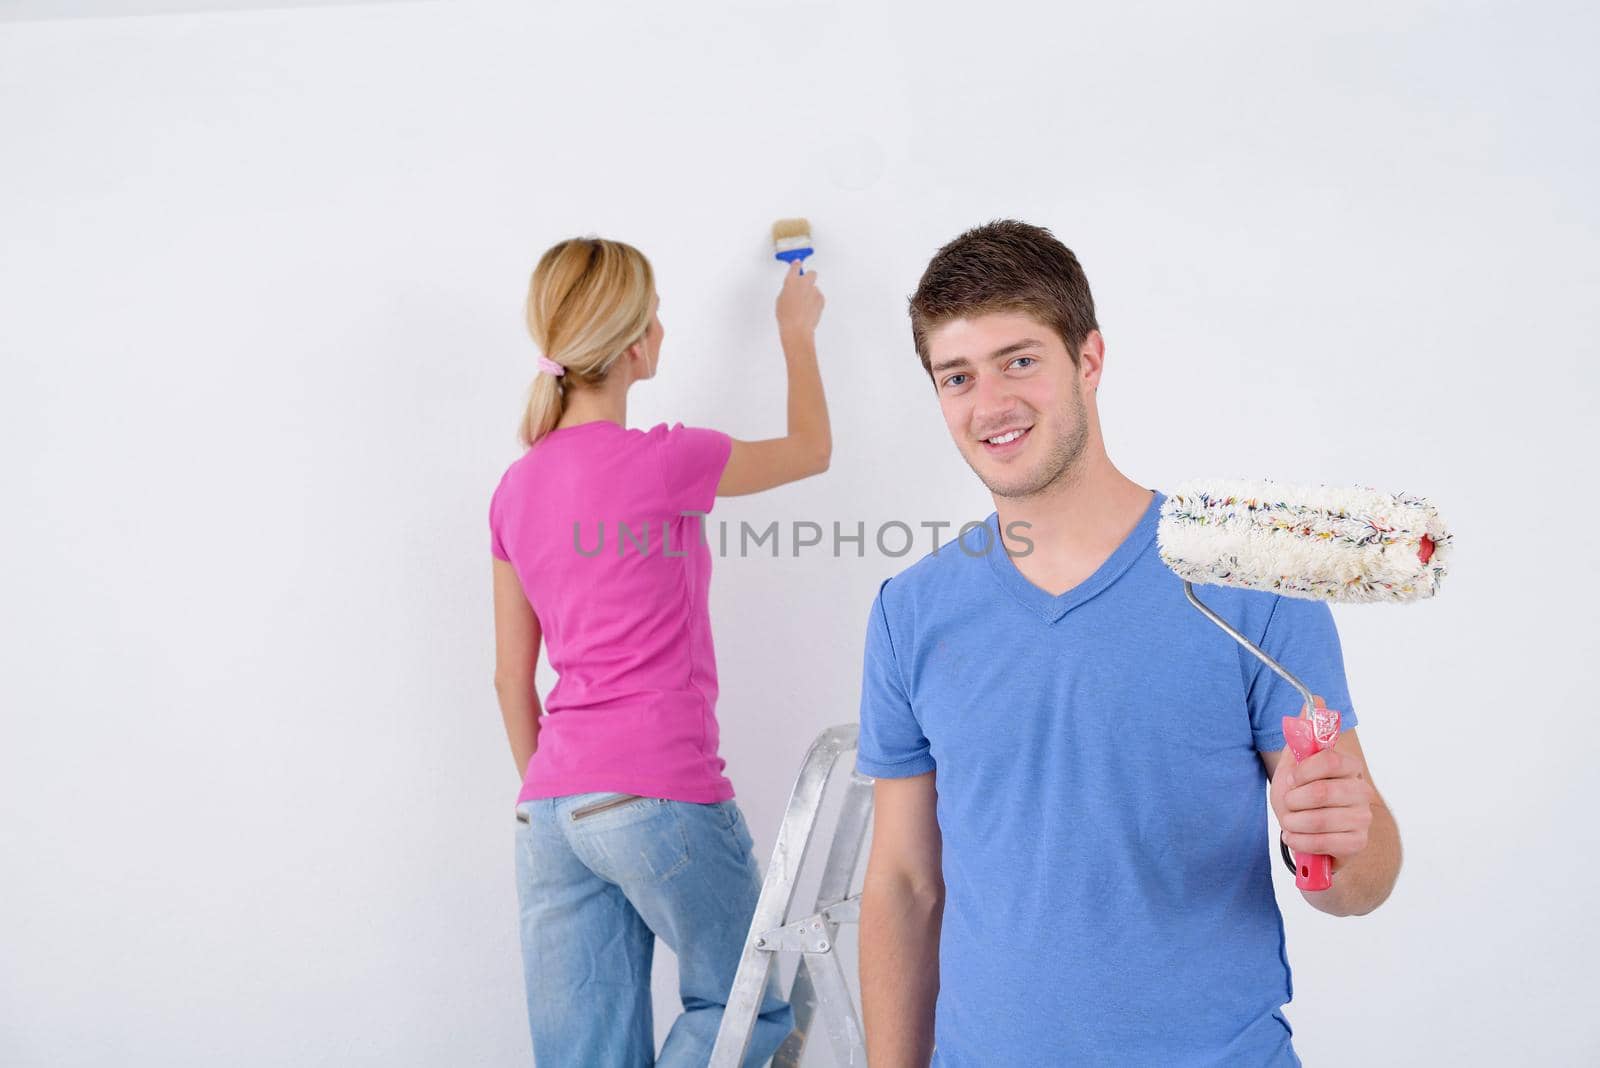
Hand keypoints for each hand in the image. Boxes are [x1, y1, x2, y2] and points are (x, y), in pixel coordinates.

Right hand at [775, 258, 822, 338]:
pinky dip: (815, 302)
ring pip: (815, 288)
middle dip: (809, 276)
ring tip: (804, 306)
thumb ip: (787, 290)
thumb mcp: (780, 300)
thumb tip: (791, 289)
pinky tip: (808, 310)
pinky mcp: (821, 299)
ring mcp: (814, 290)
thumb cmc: (786, 316)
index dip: (796, 265)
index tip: (797, 263)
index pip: (795, 266)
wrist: (797, 328)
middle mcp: (804, 283)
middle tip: (805, 283)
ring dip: (811, 294)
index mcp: (791, 281)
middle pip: (811, 273)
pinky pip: (818, 297)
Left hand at [1269, 712, 1374, 871]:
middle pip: (1322, 792)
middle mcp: (1361, 791)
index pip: (1329, 759)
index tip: (1291, 780)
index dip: (1302, 771)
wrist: (1310, 835)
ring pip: (1319, 819)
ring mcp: (1362, 818)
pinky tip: (1296, 837)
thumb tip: (1316, 699)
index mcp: (1348, 767)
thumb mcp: (1295, 764)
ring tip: (1290, 822)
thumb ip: (1306, 733)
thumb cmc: (1301, 797)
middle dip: (1293, 801)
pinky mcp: (1357, 842)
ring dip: (1293, 823)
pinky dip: (1299, 840)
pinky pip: (1322, 842)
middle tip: (1289, 805)